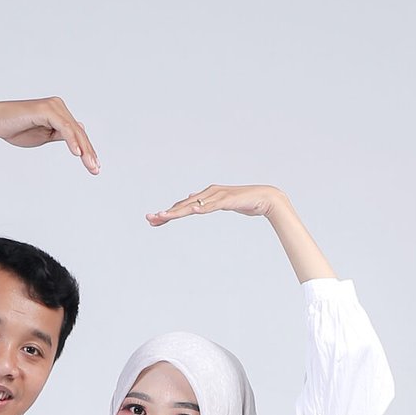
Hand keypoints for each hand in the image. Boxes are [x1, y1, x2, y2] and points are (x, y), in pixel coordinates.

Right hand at [0, 97, 99, 173]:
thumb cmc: (16, 128)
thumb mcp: (44, 135)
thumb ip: (60, 134)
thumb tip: (76, 136)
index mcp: (59, 113)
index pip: (77, 133)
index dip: (87, 150)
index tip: (94, 167)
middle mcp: (58, 107)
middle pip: (79, 132)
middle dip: (89, 152)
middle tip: (96, 170)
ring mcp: (53, 107)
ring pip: (74, 130)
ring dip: (84, 149)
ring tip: (90, 165)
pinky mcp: (46, 110)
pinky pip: (63, 127)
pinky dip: (71, 140)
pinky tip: (77, 153)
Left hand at [147, 184, 333, 281]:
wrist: (266, 198)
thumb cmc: (245, 202)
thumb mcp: (222, 204)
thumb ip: (207, 204)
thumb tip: (193, 202)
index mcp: (206, 196)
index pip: (183, 206)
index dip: (168, 213)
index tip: (154, 221)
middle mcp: (209, 193)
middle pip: (183, 205)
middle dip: (166, 212)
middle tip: (149, 219)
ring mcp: (218, 196)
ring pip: (193, 204)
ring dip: (177, 210)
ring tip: (163, 216)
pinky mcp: (227, 199)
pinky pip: (212, 205)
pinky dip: (201, 208)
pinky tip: (191, 210)